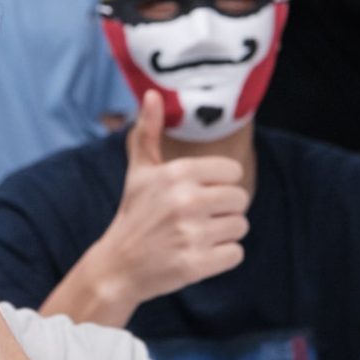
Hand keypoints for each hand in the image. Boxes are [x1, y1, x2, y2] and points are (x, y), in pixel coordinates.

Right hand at [87, 91, 248, 315]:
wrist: (118, 266)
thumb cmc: (135, 213)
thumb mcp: (139, 171)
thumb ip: (148, 131)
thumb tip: (152, 94)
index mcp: (176, 174)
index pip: (233, 173)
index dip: (220, 185)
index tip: (199, 194)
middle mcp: (185, 201)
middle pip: (240, 199)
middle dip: (224, 211)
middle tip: (198, 219)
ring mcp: (190, 234)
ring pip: (240, 227)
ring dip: (224, 234)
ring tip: (196, 236)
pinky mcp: (195, 264)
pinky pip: (236, 254)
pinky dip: (222, 257)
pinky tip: (198, 254)